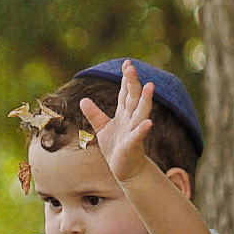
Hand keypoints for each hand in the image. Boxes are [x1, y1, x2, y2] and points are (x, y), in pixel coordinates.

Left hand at [79, 60, 156, 183]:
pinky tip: (149, 123)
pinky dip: (143, 129)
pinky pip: (138, 136)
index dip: (126, 79)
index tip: (127, 63)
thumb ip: (94, 114)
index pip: (125, 92)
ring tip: (150, 85)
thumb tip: (83, 100)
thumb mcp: (102, 129)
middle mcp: (131, 119)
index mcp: (124, 114)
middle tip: (131, 67)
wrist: (125, 170)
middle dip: (132, 82)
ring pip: (141, 112)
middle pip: (133, 97)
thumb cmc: (116, 148)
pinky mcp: (132, 145)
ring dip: (145, 99)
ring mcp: (133, 131)